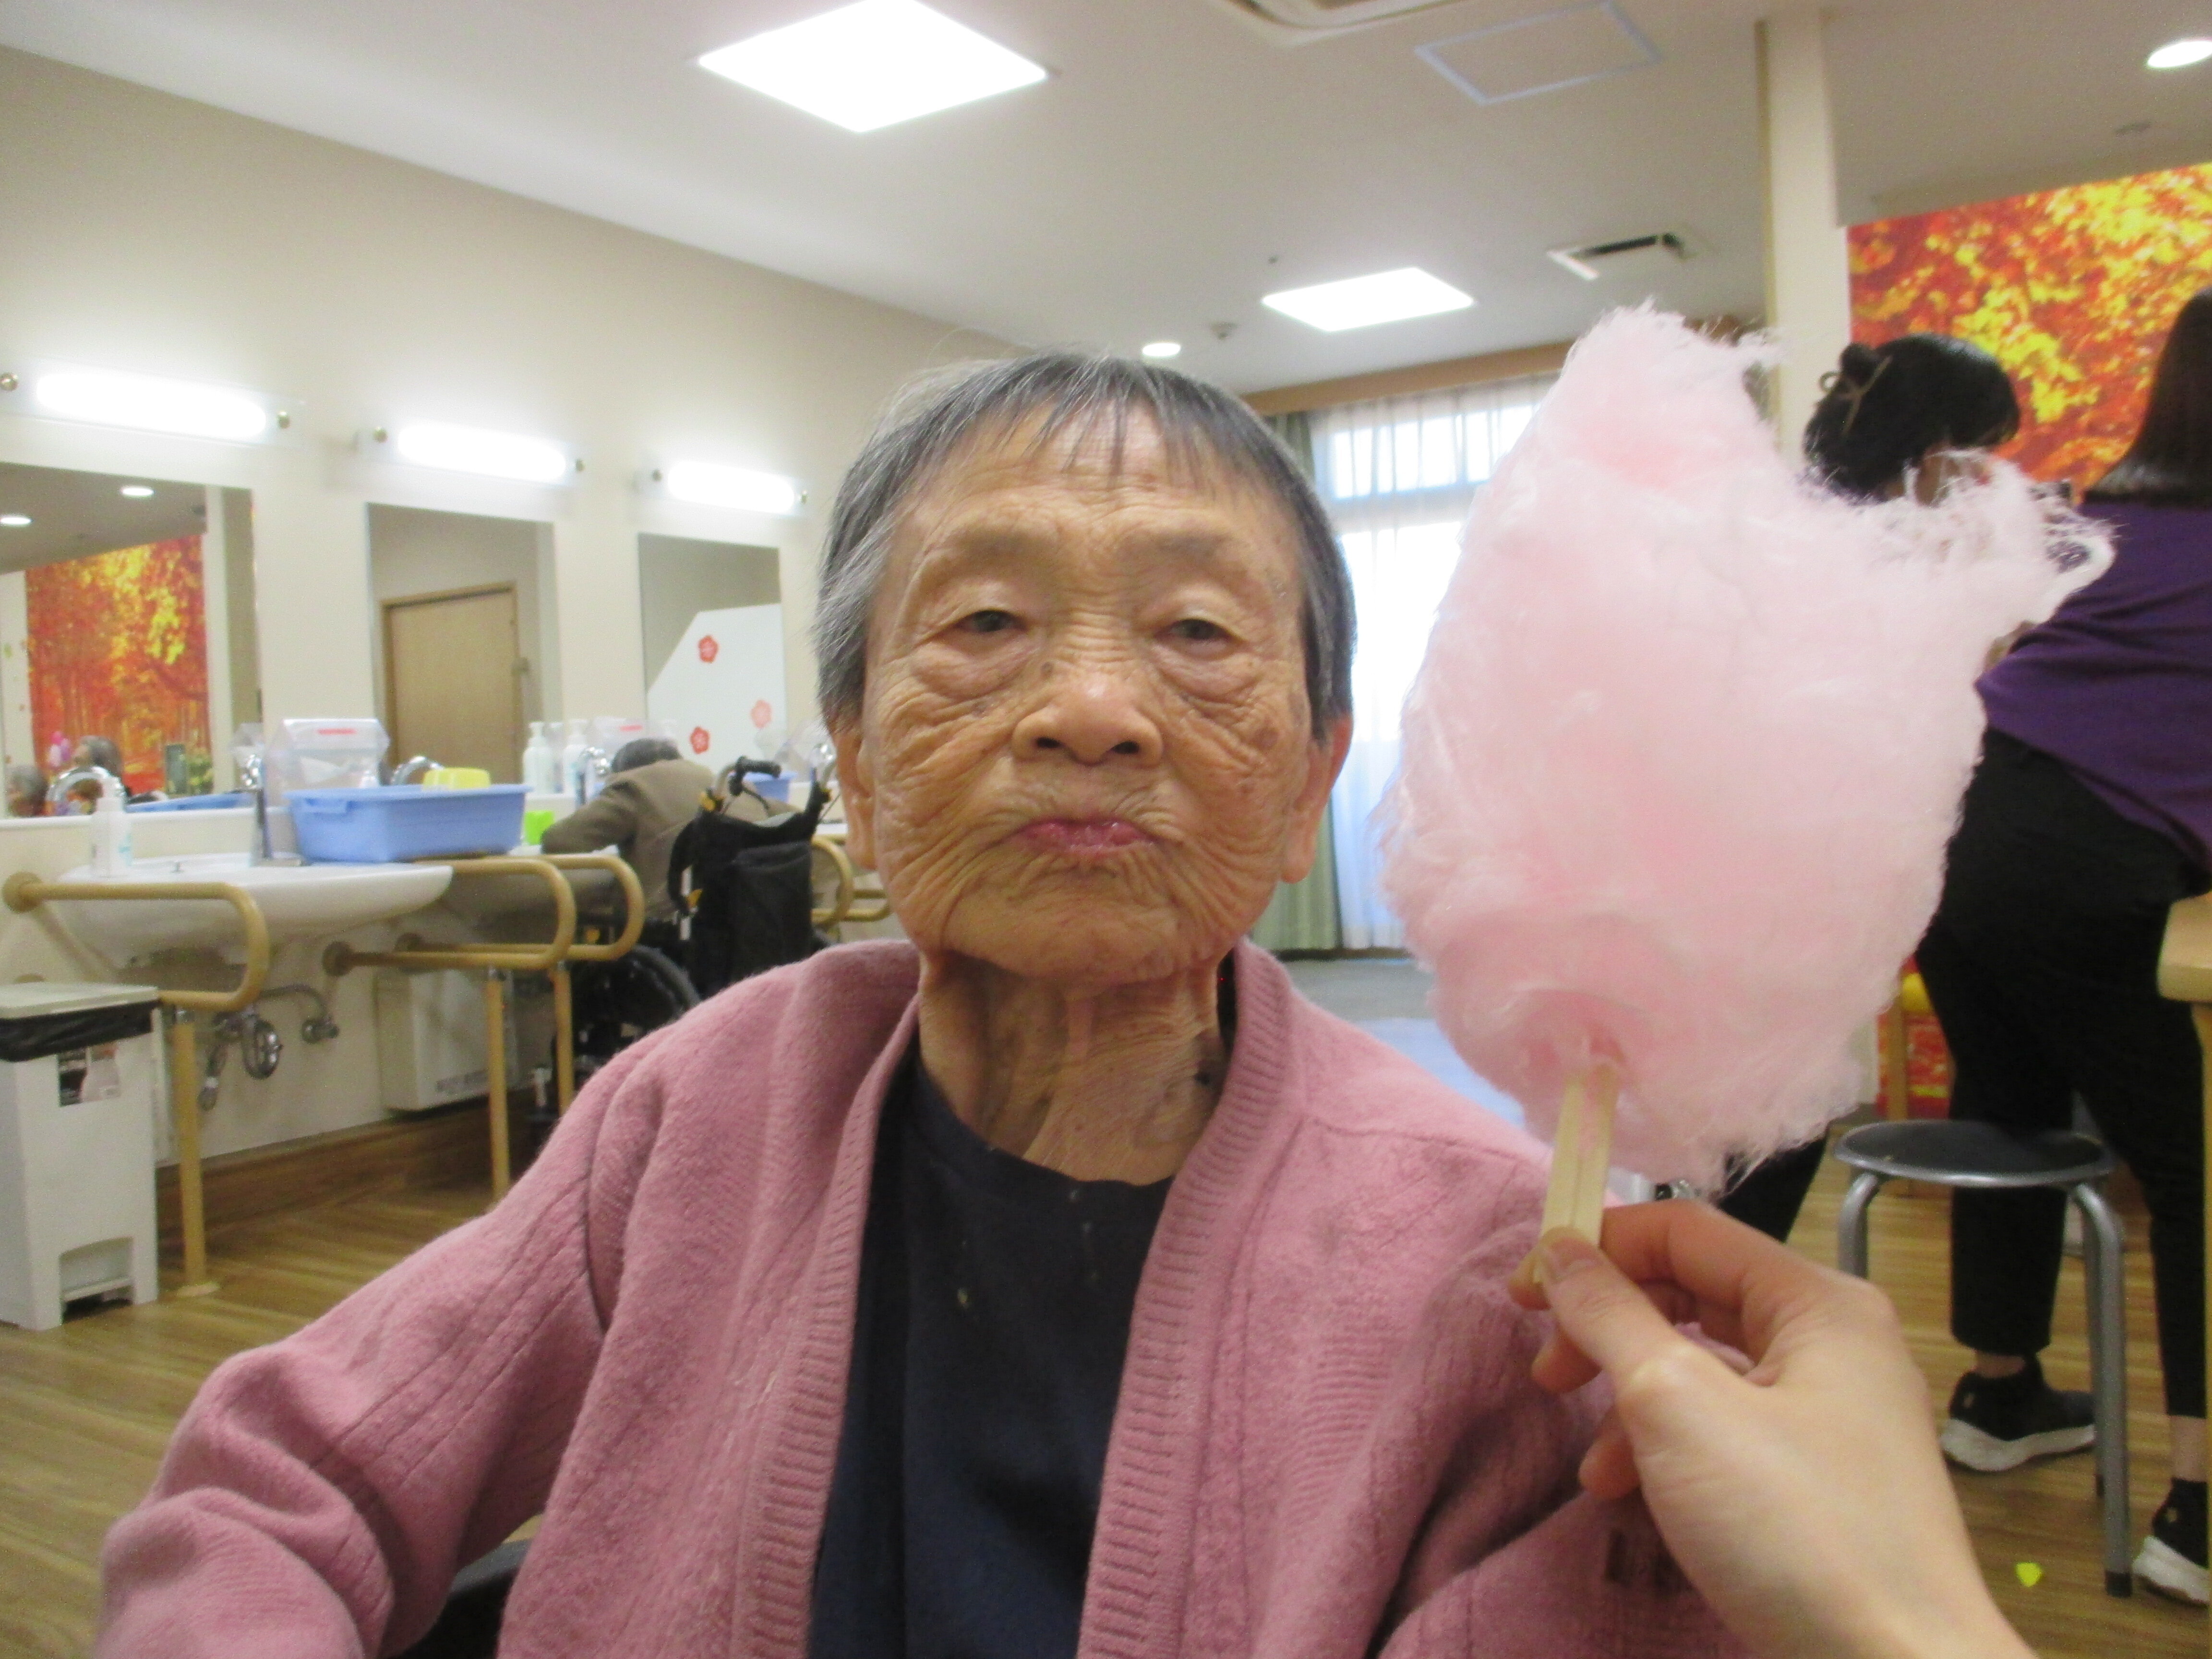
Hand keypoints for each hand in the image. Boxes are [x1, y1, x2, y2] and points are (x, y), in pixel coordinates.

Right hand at [1509, 1201, 2030, 1658]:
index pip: (1686, 1229)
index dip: (1597, 1247)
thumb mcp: (1677, 1405)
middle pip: (1694, 1293)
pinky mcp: (1828, 1475)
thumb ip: (1610, 1314)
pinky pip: (1733, 1426)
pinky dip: (1672, 1447)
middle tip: (1548, 1373)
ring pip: (1707, 1367)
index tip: (1523, 1292)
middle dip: (1610, 1328)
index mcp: (1818, 1300)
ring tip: (1593, 1463)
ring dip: (1632, 1399)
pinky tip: (1632, 1494)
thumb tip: (1560, 1248)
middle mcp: (1837, 1340)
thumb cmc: (1793, 1526)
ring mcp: (1838, 1410)